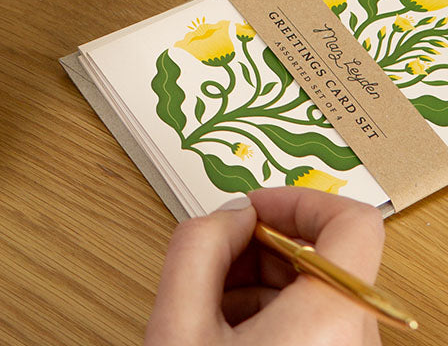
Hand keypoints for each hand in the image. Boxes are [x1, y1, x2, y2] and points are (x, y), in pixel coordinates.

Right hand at [144, 187, 384, 345]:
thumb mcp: (178, 325)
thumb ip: (197, 247)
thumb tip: (228, 214)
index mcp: (329, 321)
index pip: (354, 222)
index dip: (298, 200)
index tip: (255, 209)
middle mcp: (355, 340)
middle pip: (324, 254)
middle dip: (262, 245)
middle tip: (215, 259)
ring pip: (315, 288)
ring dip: (259, 279)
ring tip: (212, 306)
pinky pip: (314, 320)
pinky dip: (270, 311)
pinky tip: (227, 331)